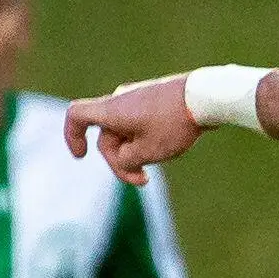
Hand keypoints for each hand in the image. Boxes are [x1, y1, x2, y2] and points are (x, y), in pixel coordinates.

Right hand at [63, 76, 200, 185]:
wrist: (206, 97)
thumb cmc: (174, 124)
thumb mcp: (147, 152)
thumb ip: (126, 162)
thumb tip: (124, 160)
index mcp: (111, 110)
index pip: (77, 115)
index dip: (72, 136)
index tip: (81, 156)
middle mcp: (120, 100)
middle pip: (107, 135)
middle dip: (120, 161)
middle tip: (144, 181)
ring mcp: (138, 98)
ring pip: (125, 132)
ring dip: (135, 153)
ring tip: (161, 161)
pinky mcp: (155, 100)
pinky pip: (141, 124)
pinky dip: (146, 140)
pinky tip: (168, 148)